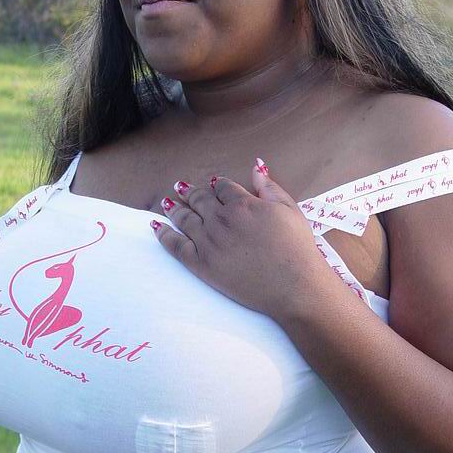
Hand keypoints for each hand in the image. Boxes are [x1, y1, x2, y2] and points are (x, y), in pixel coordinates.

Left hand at [150, 158, 332, 319]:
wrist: (293, 285)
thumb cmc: (297, 249)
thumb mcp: (289, 210)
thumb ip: (269, 187)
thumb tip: (256, 166)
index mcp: (242, 204)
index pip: (222, 187)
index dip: (216, 185)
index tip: (211, 184)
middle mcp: (221, 219)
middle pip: (199, 199)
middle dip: (189, 192)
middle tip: (179, 187)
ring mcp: (208, 241)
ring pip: (184, 218)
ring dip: (174, 208)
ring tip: (167, 202)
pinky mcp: (200, 264)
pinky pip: (175, 245)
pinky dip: (163, 234)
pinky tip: (156, 226)